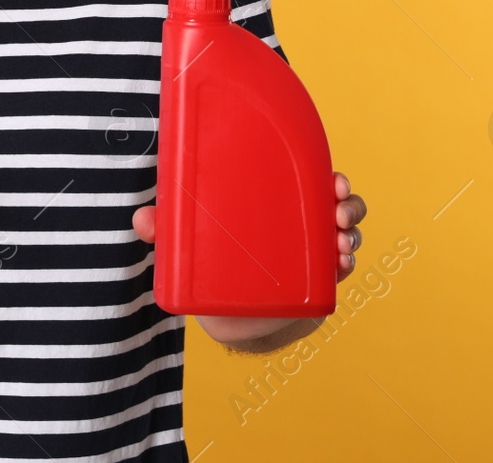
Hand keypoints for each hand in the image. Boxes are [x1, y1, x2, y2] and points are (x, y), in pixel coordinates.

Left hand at [133, 170, 365, 348]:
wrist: (225, 314)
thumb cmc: (213, 261)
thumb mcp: (189, 240)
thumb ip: (165, 230)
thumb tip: (142, 220)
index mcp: (278, 202)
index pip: (312, 182)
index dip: (331, 178)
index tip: (335, 180)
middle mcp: (301, 223)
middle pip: (338, 205)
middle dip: (349, 204)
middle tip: (338, 211)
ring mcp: (311, 254)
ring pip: (344, 235)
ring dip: (351, 235)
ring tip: (341, 243)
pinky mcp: (313, 283)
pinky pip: (339, 269)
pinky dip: (345, 264)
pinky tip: (342, 264)